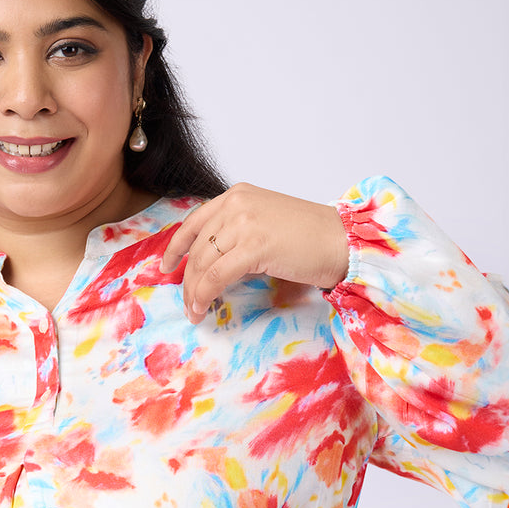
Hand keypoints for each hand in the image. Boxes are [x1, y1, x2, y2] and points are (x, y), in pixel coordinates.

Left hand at [160, 182, 350, 323]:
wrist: (341, 240)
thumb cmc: (310, 237)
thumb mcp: (263, 225)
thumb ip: (236, 236)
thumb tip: (212, 267)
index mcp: (236, 195)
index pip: (194, 222)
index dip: (175, 248)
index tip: (166, 267)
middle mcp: (236, 204)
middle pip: (197, 248)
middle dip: (187, 280)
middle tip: (187, 303)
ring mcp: (244, 223)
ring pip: (202, 264)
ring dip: (194, 293)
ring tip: (195, 312)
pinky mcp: (253, 246)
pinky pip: (216, 276)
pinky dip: (205, 296)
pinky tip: (203, 309)